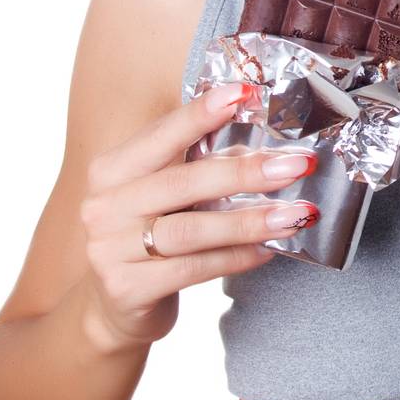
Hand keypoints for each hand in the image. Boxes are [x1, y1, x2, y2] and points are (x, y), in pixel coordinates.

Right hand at [78, 84, 318, 352]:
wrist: (112, 305)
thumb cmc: (149, 236)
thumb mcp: (162, 195)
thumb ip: (199, 168)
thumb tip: (267, 149)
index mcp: (111, 170)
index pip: (161, 135)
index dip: (201, 114)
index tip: (244, 93)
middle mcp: (103, 206)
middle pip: (183, 182)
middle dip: (245, 172)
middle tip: (295, 165)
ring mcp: (109, 250)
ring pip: (192, 230)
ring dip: (250, 220)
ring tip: (295, 214)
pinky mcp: (127, 290)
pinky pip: (193, 269)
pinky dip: (235, 258)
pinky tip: (267, 251)